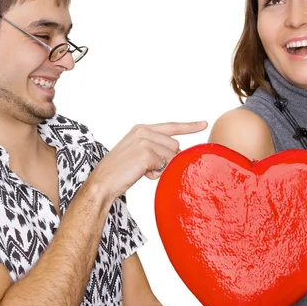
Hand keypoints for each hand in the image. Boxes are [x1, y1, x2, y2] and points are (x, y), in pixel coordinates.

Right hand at [88, 121, 207, 199]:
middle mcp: (143, 130)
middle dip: (167, 159)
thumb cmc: (120, 170)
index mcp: (141, 128)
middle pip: (175, 145)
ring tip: (142, 170)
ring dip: (161, 167)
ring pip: (172, 155)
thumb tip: (177, 152)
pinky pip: (164, 165)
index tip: (203, 123)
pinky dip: (156, 174)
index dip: (189, 126)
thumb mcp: (137, 151)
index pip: (171, 126)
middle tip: (147, 167)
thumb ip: (155, 146)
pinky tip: (142, 174)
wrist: (103, 181)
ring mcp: (145, 140)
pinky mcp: (146, 153)